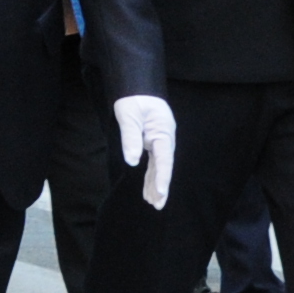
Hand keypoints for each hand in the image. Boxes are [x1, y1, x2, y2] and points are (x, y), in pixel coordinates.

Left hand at [112, 92, 176, 209]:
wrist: (137, 86)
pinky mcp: (153, 142)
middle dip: (161, 187)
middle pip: (164, 166)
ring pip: (159, 167)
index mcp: (163, 132)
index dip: (163, 178)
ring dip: (155, 184)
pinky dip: (151, 176)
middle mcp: (164, 139)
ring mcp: (159, 141)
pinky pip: (153, 162)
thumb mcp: (129, 116)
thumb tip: (132, 161)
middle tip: (158, 206)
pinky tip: (149, 189)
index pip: (164, 159)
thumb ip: (131, 138)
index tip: (160, 193)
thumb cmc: (134, 99)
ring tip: (153, 203)